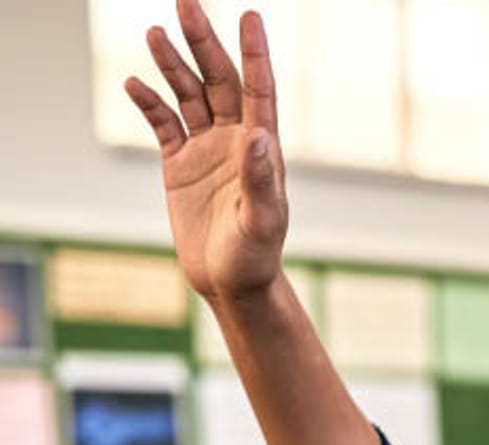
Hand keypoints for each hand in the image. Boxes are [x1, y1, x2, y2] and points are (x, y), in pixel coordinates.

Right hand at [125, 0, 286, 303]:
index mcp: (261, 149)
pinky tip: (135, 83)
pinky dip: (149, 102)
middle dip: (202, 42)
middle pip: (218, 80)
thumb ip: (261, 180)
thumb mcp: (262, 221)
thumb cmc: (256, 256)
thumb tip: (260, 136)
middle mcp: (235, 141)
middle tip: (185, 3)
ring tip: (157, 35)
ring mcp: (206, 149)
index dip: (254, 54)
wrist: (231, 282)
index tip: (250, 16)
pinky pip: (163, 123)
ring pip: (188, 95)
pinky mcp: (180, 164)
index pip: (258, 90)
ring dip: (173, 65)